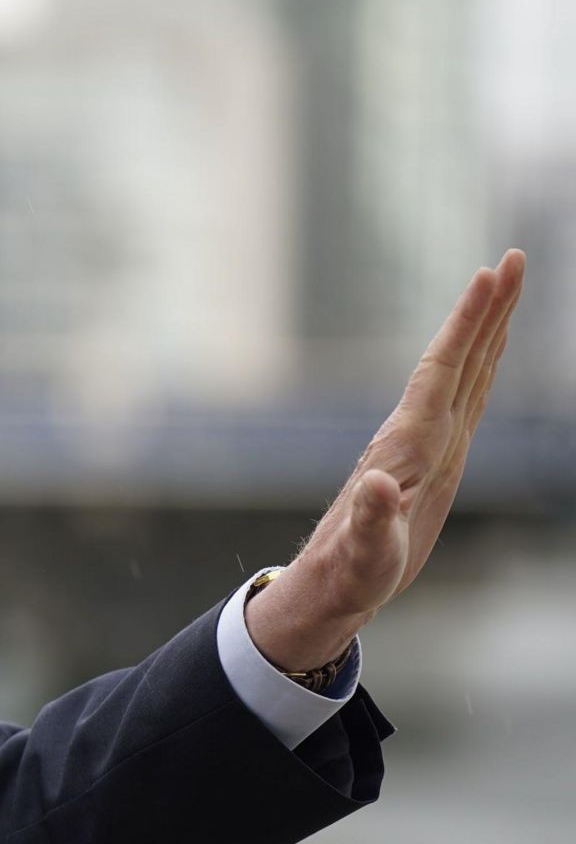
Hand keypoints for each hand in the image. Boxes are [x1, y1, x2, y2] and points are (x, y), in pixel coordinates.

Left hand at [247, 249, 526, 671]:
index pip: (442, 371)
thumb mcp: (364, 552)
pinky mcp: (433, 459)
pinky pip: (465, 399)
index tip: (488, 276)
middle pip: (458, 359)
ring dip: (487, 329)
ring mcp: (425, 443)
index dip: (466, 324)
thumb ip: (369, 521)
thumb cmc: (349, 572)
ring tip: (507, 283)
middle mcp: (416, 433)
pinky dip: (482, 367)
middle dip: (485, 310)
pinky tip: (490, 350)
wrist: (331, 584)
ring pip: (465, 373)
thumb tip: (374, 487)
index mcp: (408, 446)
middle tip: (512, 259)